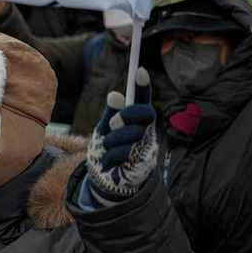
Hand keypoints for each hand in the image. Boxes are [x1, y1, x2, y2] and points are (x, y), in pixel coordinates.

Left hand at [86, 68, 157, 207]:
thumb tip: (115, 95)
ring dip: (112, 141)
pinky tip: (110, 163)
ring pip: (132, 134)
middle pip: (146, 114)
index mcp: (136, 120)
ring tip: (106, 149)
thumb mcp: (103, 130)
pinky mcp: (145, 164)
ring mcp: (148, 147)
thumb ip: (110, 114)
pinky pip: (127, 153)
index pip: (142, 100)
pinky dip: (111, 157)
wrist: (103, 182)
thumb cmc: (105, 152)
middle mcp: (146, 131)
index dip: (143, 86)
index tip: (139, 70)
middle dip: (127, 115)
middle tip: (112, 124)